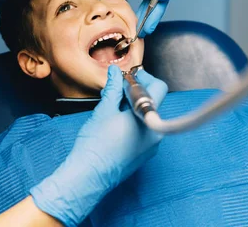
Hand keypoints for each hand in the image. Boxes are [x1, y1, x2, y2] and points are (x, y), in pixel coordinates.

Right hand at [30, 66, 167, 225]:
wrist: (89, 176)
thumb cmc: (96, 144)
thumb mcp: (104, 110)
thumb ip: (113, 88)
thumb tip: (115, 72)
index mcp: (148, 119)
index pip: (158, 87)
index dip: (144, 77)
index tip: (129, 76)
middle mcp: (155, 133)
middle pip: (152, 102)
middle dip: (136, 92)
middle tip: (118, 88)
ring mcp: (151, 146)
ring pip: (146, 117)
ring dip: (133, 108)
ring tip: (114, 107)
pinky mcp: (143, 155)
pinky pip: (144, 132)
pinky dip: (133, 123)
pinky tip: (116, 124)